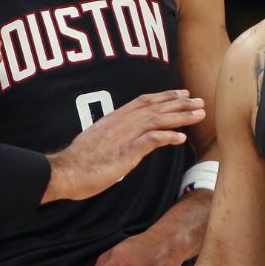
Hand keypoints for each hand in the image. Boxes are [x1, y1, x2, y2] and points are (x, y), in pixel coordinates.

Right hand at [43, 90, 204, 203]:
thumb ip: (111, 136)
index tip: (181, 92)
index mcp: (113, 119)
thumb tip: (121, 139)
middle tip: (199, 100)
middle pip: (155, 107)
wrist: (65, 172)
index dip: (164, 95)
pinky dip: (167, 137)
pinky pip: (151, 141)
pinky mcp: (125, 152)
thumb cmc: (78, 162)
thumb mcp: (96, 141)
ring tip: (199, 115)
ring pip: (157, 120)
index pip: (143, 101)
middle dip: (179, 103)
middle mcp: (120, 123)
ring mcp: (123, 137)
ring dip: (180, 116)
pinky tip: (181, 138)